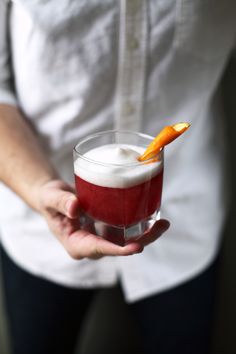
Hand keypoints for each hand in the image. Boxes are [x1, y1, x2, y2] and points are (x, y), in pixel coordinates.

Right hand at [37, 179, 169, 259]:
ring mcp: (100, 238)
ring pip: (125, 241)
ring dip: (145, 234)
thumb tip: (75, 208)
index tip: (135, 247)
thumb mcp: (51, 198)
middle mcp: (90, 244)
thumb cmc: (50, 199)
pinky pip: (125, 230)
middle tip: (159, 227)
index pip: (98, 249)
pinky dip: (139, 225)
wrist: (54, 198)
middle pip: (118, 248)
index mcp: (75, 244)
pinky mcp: (106, 229)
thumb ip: (61, 202)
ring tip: (163, 223)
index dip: (117, 250)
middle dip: (141, 241)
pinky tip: (153, 216)